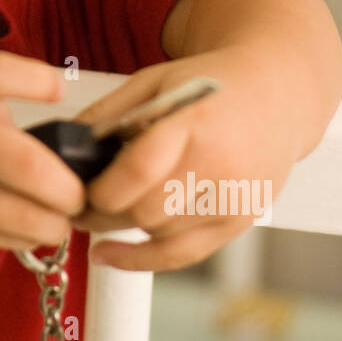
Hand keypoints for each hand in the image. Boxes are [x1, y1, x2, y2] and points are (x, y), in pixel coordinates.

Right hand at [0, 52, 86, 250]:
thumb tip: (43, 144)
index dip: (35, 81)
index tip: (59, 90)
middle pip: (23, 166)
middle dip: (66, 188)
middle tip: (81, 192)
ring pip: (12, 216)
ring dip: (50, 224)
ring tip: (63, 220)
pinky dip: (16, 237)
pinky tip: (29, 230)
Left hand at [66, 46, 302, 271]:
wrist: (277, 95)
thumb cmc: (210, 84)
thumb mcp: (156, 81)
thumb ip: (109, 112)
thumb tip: (65, 144)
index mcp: (195, 121)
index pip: (139, 171)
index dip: (99, 189)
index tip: (75, 188)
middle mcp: (220, 164)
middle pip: (144, 211)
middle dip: (101, 214)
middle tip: (75, 206)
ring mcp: (234, 197)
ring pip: (158, 234)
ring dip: (121, 228)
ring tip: (98, 214)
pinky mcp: (240, 220)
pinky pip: (183, 255)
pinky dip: (141, 259)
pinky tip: (109, 254)